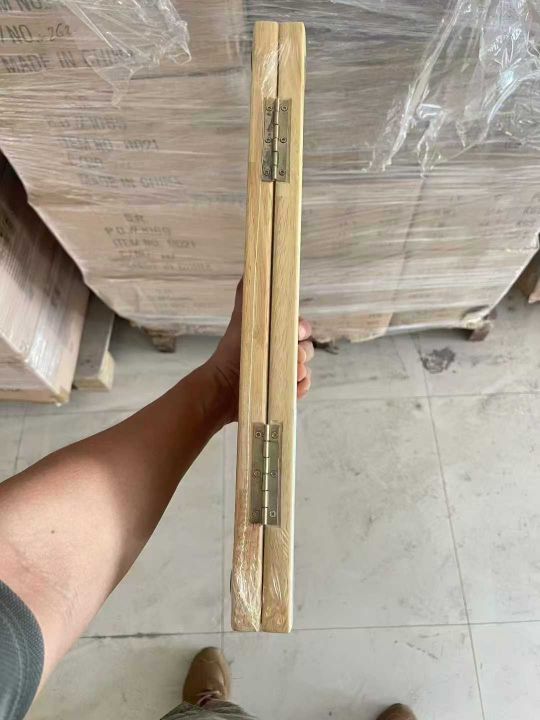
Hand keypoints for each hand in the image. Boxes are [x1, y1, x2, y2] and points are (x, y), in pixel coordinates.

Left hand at [208, 279, 313, 421]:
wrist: (221, 388)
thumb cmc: (231, 353)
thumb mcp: (241, 319)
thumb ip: (247, 294)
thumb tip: (251, 267)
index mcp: (273, 333)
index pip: (300, 328)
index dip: (302, 329)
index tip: (297, 332)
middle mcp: (278, 352)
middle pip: (307, 348)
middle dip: (302, 353)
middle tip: (291, 357)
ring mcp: (281, 373)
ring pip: (305, 369)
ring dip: (301, 372)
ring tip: (288, 376)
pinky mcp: (281, 392)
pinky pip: (301, 388)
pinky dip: (300, 389)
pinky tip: (292, 389)